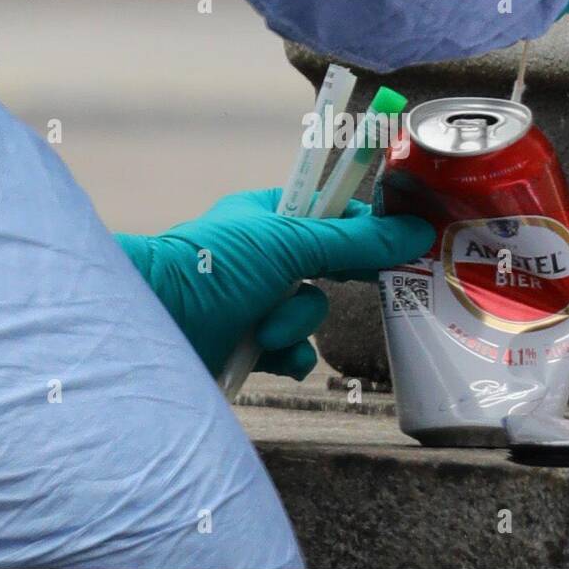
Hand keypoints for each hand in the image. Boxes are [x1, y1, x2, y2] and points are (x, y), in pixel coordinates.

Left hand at [115, 189, 433, 380]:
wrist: (153, 327)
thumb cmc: (210, 269)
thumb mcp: (290, 243)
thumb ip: (355, 241)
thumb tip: (415, 229)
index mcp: (268, 216)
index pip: (331, 214)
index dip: (363, 229)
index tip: (398, 240)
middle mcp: (263, 257)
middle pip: (328, 267)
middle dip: (328, 283)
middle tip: (357, 284)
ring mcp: (256, 301)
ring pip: (312, 312)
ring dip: (295, 323)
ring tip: (264, 325)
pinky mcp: (250, 344)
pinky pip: (294, 351)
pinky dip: (286, 354)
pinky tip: (268, 353)